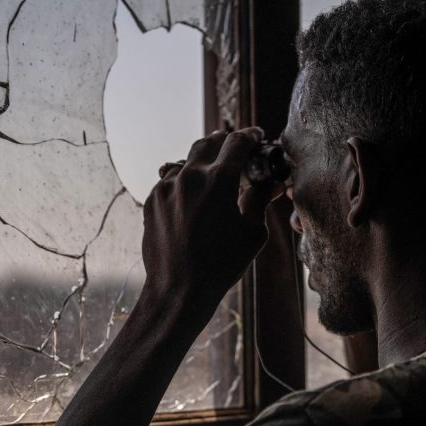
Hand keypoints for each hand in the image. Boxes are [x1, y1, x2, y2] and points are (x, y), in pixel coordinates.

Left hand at [142, 128, 283, 319]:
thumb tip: (273, 183)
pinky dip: (184, 180)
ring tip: (212, 170)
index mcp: (219, 180)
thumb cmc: (222, 264)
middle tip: (235, 147)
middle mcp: (190, 176)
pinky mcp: (152, 200)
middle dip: (224, 141)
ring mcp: (167, 187)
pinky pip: (170, 180)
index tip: (256, 136)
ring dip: (202, 161)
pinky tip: (192, 194)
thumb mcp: (253, 233)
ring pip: (186, 160)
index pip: (237, 142)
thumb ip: (260, 200)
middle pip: (208, 143)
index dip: (250, 136)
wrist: (179, 289)